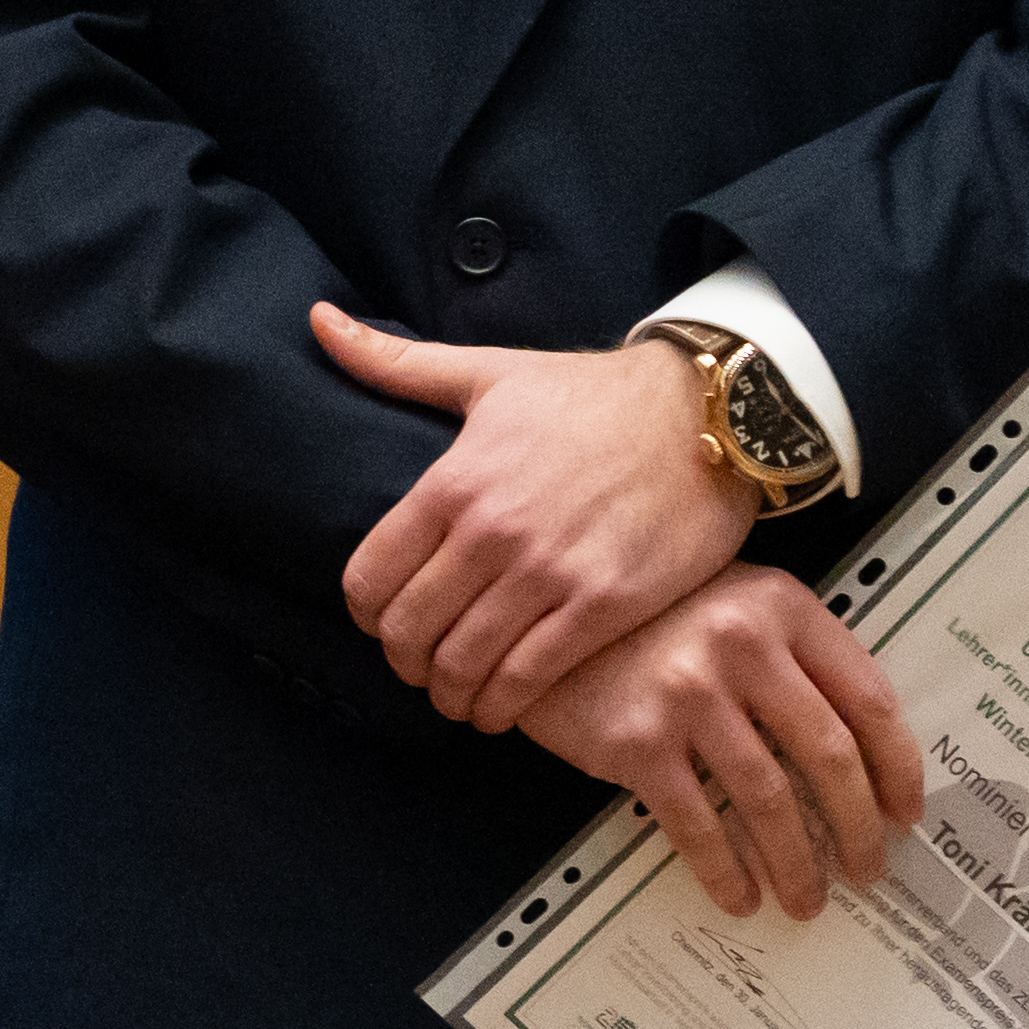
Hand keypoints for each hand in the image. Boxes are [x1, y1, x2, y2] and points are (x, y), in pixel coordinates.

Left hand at [315, 303, 755, 722]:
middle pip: (409, 631)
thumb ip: (396, 363)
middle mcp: (493, 534)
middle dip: (403, 662)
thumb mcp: (488, 373)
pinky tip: (502, 708)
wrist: (710, 414)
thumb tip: (318, 320)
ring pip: (464, 664)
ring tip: (457, 696)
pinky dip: (505, 706)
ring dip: (450, 694)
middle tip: (419, 668)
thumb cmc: (594, 395)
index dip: (365, 615)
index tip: (380, 623)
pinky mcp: (605, 605)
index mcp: (453, 484)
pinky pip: (531, 678)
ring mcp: (549, 574)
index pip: (369, 578)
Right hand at [521, 564, 927, 921]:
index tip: (905, 814)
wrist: (539, 622)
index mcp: (782, 610)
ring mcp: (687, 694)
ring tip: (806, 899)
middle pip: (829, 757)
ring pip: (769, 799)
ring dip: (797, 864)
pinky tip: (738, 896)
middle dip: (858, 828)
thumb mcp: (734, 608)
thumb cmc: (649, 621)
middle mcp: (740, 646)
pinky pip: (698, 823)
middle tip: (869, 871)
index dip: (898, 768)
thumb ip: (796, 658)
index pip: (869, 700)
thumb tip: (863, 758)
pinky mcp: (636, 741)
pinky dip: (724, 870)